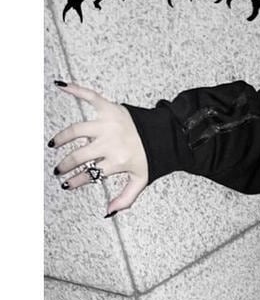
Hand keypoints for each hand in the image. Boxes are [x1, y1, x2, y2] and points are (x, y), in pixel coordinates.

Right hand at [49, 83, 148, 215]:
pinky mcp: (110, 108)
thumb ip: (126, 198)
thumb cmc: (153, 158)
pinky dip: (75, 90)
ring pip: (77, 130)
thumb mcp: (142, 181)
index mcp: (117, 161)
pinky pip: (89, 96)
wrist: (166, 136)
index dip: (76, 181)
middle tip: (58, 169)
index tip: (67, 184)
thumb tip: (108, 212)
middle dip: (66, 164)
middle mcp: (110, 143)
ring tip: (53, 144)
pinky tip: (61, 86)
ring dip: (62, 138)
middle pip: (80, 155)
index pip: (90, 174)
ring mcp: (108, 124)